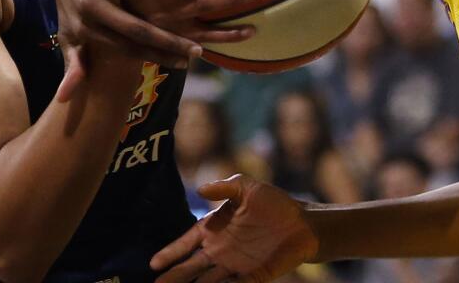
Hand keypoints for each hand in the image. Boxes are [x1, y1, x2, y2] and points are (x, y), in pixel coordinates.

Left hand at [49, 0, 199, 99]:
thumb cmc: (72, 6)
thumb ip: (73, 66)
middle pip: (135, 27)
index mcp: (90, 30)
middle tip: (197, 45)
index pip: (128, 50)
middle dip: (166, 38)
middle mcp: (93, 8)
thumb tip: (64, 100)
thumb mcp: (70, 37)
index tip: (186, 62)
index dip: (157, 57)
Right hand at [150, 175, 316, 282]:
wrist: (304, 223)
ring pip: (208, 281)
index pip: (187, 243)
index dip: (171, 252)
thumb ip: (224, 185)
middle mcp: (221, 250)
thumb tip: (200, 188)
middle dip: (174, 277)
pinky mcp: (253, 277)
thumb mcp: (247, 187)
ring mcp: (236, 266)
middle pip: (191, 267)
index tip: (154, 263)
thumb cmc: (275, 203)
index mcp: (216, 229)